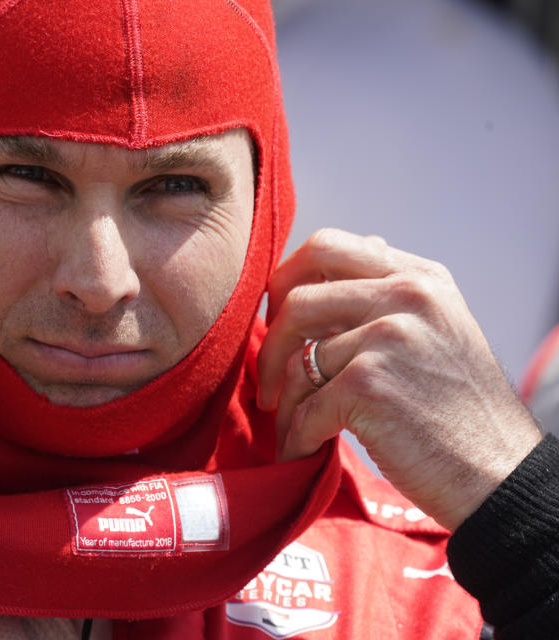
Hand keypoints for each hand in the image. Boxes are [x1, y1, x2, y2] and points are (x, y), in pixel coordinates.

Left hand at [257, 229, 541, 530]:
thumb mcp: (439, 329)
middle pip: (297, 298)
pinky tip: (305, 451)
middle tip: (268, 381)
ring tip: (294, 429)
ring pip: (297, 362)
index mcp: (420, 277)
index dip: (286, 283)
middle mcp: (407, 296)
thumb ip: (392, 293)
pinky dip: (297, 437)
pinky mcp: (369, 383)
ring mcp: (388, 336)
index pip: (326, 247)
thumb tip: (362, 245)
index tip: (278, 322)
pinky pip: (305, 407)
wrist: (497, 475)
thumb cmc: (458, 410)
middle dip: (270, 342)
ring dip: (287, 405)